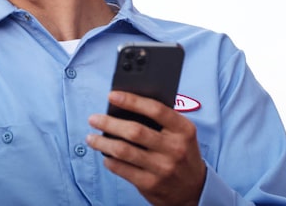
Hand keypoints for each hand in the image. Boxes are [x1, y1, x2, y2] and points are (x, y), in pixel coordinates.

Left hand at [86, 91, 205, 205]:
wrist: (194, 189)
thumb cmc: (181, 154)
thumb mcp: (181, 135)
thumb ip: (160, 121)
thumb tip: (123, 107)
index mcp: (184, 130)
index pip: (156, 110)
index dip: (132, 101)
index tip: (112, 95)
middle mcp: (175, 149)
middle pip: (134, 131)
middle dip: (108, 123)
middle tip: (93, 118)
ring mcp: (162, 168)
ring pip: (123, 151)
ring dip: (102, 142)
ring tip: (91, 138)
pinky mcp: (150, 184)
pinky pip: (121, 168)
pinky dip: (109, 160)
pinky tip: (105, 155)